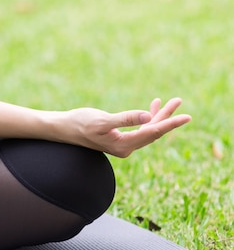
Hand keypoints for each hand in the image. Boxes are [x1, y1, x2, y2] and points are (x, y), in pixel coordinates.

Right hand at [64, 98, 191, 157]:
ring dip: (158, 116)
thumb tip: (147, 117)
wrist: (64, 129)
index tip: (186, 116)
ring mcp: (123, 145)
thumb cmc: (79, 123)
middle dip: (167, 117)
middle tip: (178, 101)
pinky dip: (147, 118)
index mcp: (123, 145)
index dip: (170, 123)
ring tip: (169, 101)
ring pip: (148, 130)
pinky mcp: (119, 139)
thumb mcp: (102, 120)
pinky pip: (140, 130)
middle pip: (153, 131)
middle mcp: (126, 148)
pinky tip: (151, 109)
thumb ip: (126, 119)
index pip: (153, 132)